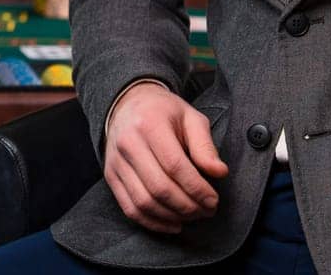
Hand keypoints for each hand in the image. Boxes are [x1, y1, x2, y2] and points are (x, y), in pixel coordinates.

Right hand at [103, 83, 226, 233]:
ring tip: (192, 216)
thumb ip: (205, 145)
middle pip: (159, 187)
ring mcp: (116, 161)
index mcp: (150, 123)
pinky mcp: (111, 176)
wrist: (128, 105)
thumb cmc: (164, 112)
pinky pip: (130, 208)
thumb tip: (219, 173)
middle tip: (207, 210)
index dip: (197, 188)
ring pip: (144, 202)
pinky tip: (172, 224)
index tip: (214, 199)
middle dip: (188, 206)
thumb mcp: (191, 117)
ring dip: (172, 216)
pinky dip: (153, 223)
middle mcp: (128, 142)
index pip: (175, 165)